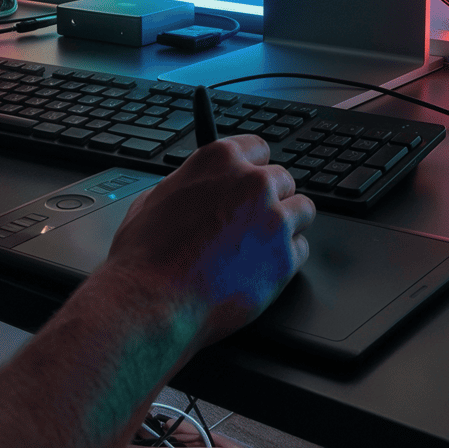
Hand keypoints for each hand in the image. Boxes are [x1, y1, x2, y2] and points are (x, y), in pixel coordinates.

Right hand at [101, 135, 313, 346]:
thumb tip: (198, 187)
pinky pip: (301, 249)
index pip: (258, 148)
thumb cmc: (146, 255)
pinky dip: (285, 259)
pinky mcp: (285, 258)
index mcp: (219, 160)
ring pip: (302, 210)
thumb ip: (190, 185)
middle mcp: (252, 183)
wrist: (152, 301)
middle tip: (249, 223)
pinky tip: (259, 269)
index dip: (253, 168)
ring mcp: (273, 219)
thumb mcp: (156, 198)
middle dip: (270, 199)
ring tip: (259, 245)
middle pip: (282, 180)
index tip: (251, 181)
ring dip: (286, 225)